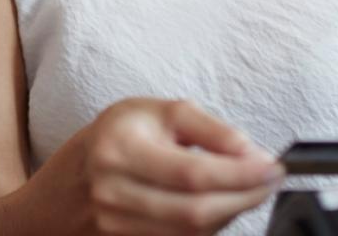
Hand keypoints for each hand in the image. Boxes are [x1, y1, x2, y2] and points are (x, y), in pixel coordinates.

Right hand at [80, 98, 283, 234]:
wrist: (65, 185)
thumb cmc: (117, 138)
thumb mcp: (156, 113)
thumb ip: (207, 128)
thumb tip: (250, 152)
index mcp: (121, 148)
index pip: (193, 172)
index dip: (240, 174)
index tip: (272, 167)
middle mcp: (114, 191)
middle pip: (196, 210)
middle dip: (245, 197)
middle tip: (270, 180)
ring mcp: (116, 226)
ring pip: (193, 232)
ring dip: (231, 213)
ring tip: (247, 189)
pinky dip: (210, 226)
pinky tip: (221, 205)